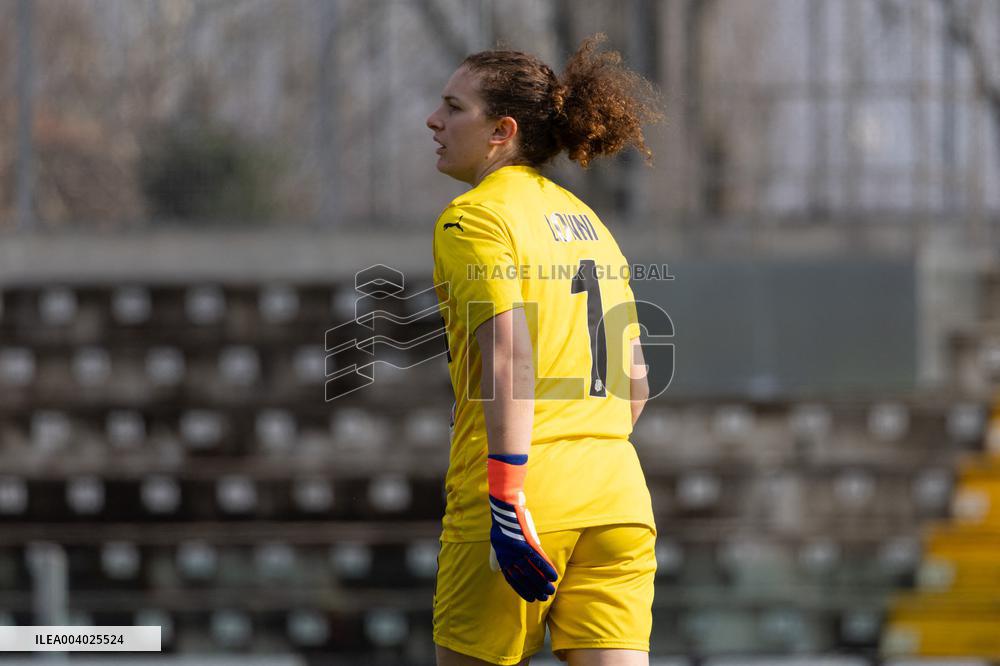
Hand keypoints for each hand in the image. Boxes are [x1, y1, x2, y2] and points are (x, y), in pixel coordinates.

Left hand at [487, 456, 557, 601]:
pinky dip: (546, 568)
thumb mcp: (499, 537)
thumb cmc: (504, 518)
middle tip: (543, 598)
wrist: (504, 504)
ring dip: (542, 582)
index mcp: (501, 554)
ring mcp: (516, 549)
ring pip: (531, 570)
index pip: (511, 577)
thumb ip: (503, 551)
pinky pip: (537, 558)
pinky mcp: (525, 542)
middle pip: (522, 577)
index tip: (529, 597)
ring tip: (551, 591)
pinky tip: (554, 576)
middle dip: (533, 589)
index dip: (521, 589)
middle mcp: (508, 555)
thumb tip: (504, 564)